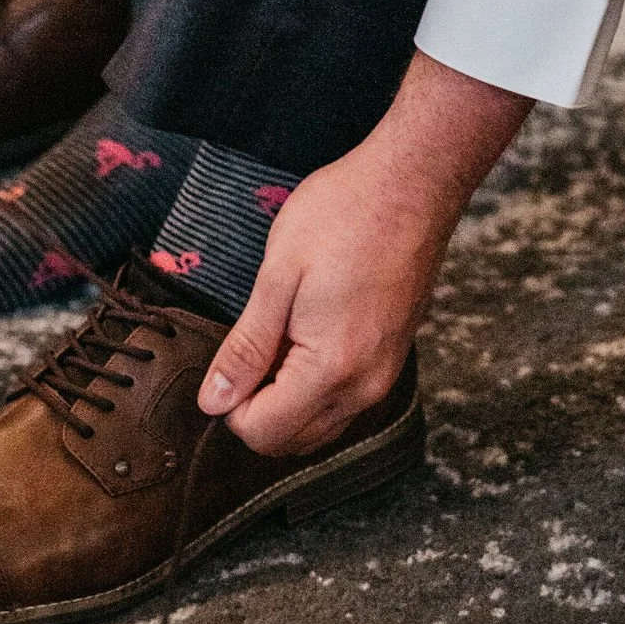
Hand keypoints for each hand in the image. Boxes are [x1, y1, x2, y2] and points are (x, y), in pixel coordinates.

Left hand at [199, 51, 529, 457]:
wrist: (412, 183)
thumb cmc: (342, 214)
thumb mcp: (278, 274)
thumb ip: (246, 347)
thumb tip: (212, 403)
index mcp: (331, 369)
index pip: (263, 434)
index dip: (231, 404)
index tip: (232, 354)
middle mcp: (364, 388)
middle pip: (291, 441)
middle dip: (258, 406)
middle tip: (255, 341)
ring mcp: (384, 376)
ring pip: (319, 426)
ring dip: (287, 399)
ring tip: (282, 332)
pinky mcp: (393, 359)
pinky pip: (344, 402)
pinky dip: (315, 387)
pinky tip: (308, 332)